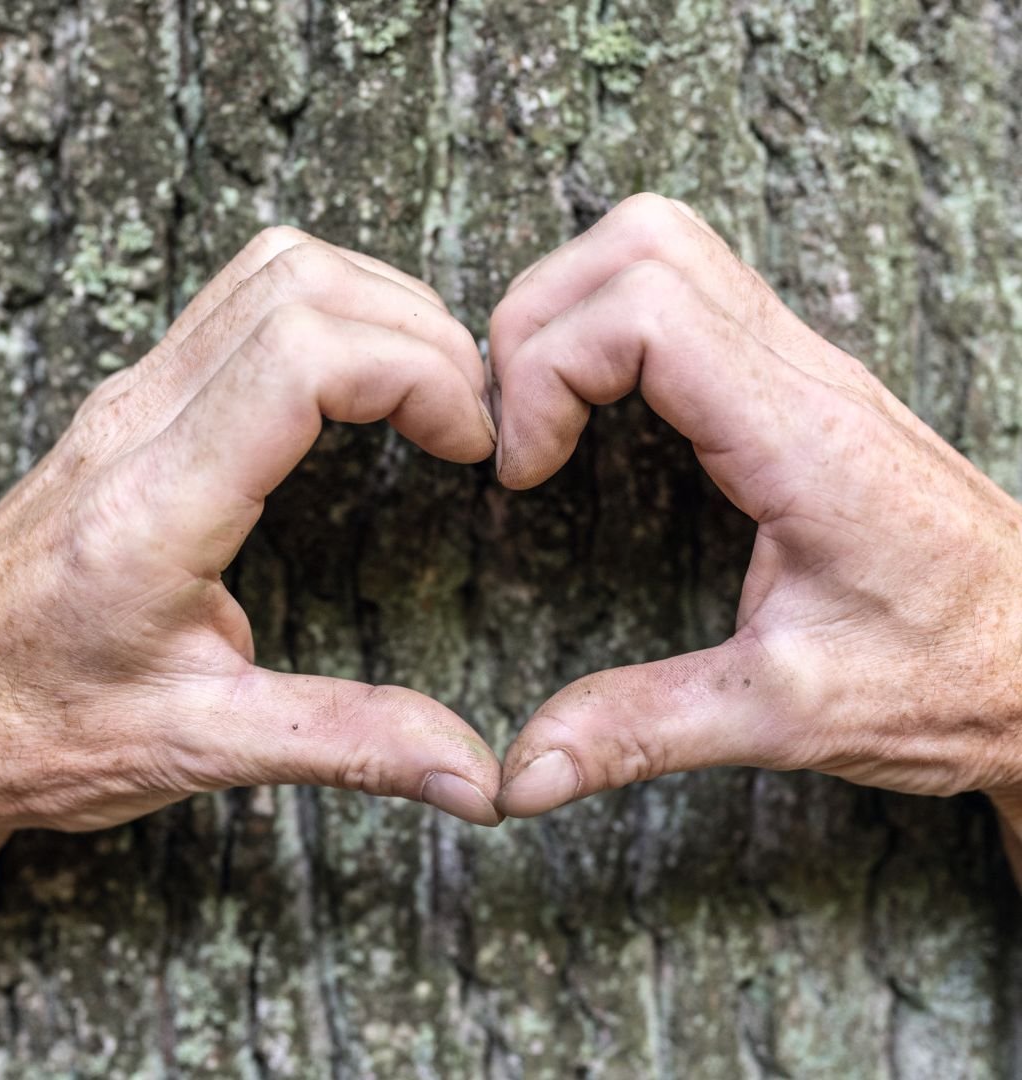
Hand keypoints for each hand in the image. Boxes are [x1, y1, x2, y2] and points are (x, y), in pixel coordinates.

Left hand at [0, 227, 502, 864]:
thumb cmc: (42, 726)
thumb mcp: (204, 747)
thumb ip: (352, 746)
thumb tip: (474, 776)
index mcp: (156, 507)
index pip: (302, 356)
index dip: (417, 374)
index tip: (468, 443)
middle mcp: (136, 424)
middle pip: (300, 285)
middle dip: (419, 333)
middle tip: (470, 417)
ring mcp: (130, 399)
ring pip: (271, 269)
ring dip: (377, 306)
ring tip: (434, 389)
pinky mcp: (136, 401)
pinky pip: (245, 297)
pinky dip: (333, 311)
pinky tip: (366, 382)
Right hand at [490, 194, 1021, 851]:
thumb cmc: (950, 679)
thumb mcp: (785, 716)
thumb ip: (640, 733)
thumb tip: (519, 776)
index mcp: (802, 443)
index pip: (646, 310)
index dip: (547, 370)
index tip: (523, 471)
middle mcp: (806, 376)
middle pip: (642, 242)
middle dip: (539, 321)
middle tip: (516, 430)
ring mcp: (805, 364)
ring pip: (662, 244)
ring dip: (571, 311)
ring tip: (543, 416)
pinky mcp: (796, 379)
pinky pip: (686, 290)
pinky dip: (609, 326)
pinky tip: (594, 412)